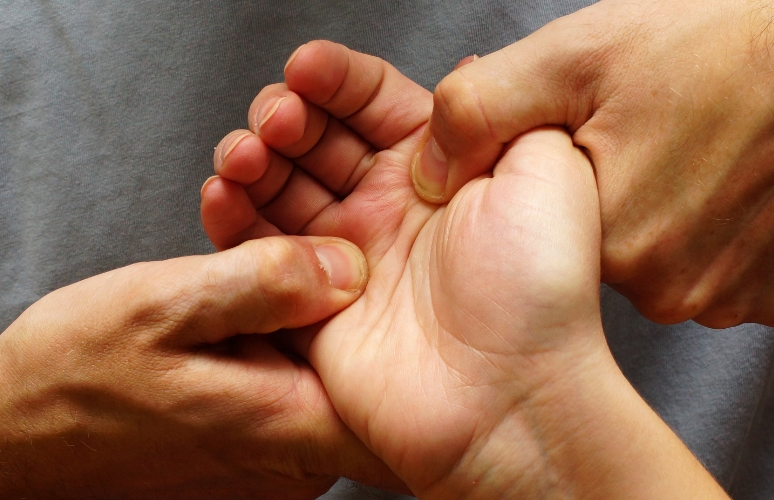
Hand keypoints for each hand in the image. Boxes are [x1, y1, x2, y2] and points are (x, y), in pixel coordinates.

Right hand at [0, 236, 402, 498]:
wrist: (4, 444)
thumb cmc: (67, 378)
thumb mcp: (156, 305)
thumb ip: (258, 284)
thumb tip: (346, 263)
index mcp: (287, 424)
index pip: (403, 400)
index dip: (417, 325)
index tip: (394, 259)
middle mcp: (295, 461)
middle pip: (372, 370)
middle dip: (353, 293)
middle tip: (315, 229)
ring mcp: (276, 467)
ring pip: (331, 373)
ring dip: (310, 312)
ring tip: (260, 255)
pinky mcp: (253, 458)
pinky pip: (293, 387)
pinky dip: (278, 339)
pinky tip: (236, 298)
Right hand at [202, 41, 724, 497]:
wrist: (509, 396)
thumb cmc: (538, 289)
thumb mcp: (548, 164)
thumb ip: (498, 105)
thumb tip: (468, 72)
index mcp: (444, 171)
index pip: (374, 103)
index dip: (336, 80)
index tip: (306, 67)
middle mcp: (394, 211)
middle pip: (318, 141)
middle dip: (285, 115)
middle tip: (277, 116)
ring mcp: (350, 258)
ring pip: (281, 189)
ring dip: (252, 159)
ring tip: (245, 154)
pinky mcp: (313, 307)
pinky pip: (259, 253)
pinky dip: (232, 218)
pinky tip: (224, 194)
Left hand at [413, 0, 773, 326]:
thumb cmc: (720, 42)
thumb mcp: (571, 55)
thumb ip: (480, 114)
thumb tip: (425, 170)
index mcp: (607, 236)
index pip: (539, 229)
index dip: (556, 175)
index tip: (594, 133)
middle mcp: (665, 288)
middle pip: (596, 252)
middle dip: (608, 194)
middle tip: (648, 132)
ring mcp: (722, 299)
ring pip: (652, 264)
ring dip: (662, 214)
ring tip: (696, 148)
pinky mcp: (766, 298)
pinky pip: (708, 272)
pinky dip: (710, 232)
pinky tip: (729, 180)